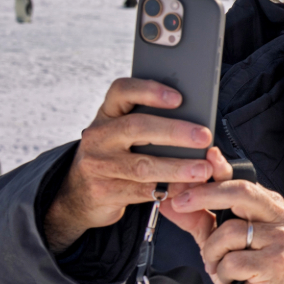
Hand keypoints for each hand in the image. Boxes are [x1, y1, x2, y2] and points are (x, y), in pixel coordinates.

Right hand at [44, 78, 221, 253]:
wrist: (80, 193)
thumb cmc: (116, 155)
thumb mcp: (123, 134)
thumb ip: (150, 124)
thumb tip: (196, 123)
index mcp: (107, 113)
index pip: (122, 91)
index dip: (149, 91)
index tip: (178, 98)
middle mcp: (98, 135)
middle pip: (136, 127)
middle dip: (174, 131)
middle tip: (204, 137)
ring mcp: (97, 165)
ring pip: (141, 165)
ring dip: (177, 167)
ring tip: (203, 169)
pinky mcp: (102, 191)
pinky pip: (141, 191)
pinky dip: (167, 190)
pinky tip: (187, 188)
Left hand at [160, 179, 283, 283]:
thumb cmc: (242, 268)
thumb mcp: (215, 238)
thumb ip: (196, 217)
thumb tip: (167, 202)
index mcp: (267, 204)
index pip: (240, 180)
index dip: (215, 171)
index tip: (187, 172)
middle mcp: (279, 216)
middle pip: (240, 192)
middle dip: (204, 196)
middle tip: (178, 204)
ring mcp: (281, 239)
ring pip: (229, 231)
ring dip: (211, 252)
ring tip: (217, 266)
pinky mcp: (275, 262)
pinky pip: (233, 260)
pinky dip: (222, 272)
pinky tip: (229, 280)